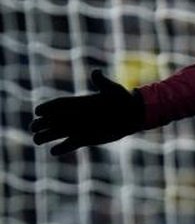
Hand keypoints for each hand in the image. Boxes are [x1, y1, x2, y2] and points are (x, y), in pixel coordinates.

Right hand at [31, 70, 145, 154]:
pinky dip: (62, 148)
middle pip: (53, 119)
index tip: (38, 111)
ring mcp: (79, 128)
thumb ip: (101, 82)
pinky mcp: (85, 139)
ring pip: (57, 132)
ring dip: (46, 136)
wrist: (132, 115)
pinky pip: (69, 145)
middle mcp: (76, 115)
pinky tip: (54, 150)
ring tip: (37, 140)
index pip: (58, 104)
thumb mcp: (112, 89)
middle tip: (34, 127)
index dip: (47, 108)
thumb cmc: (122, 99)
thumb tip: (96, 72)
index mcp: (79, 102)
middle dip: (41, 123)